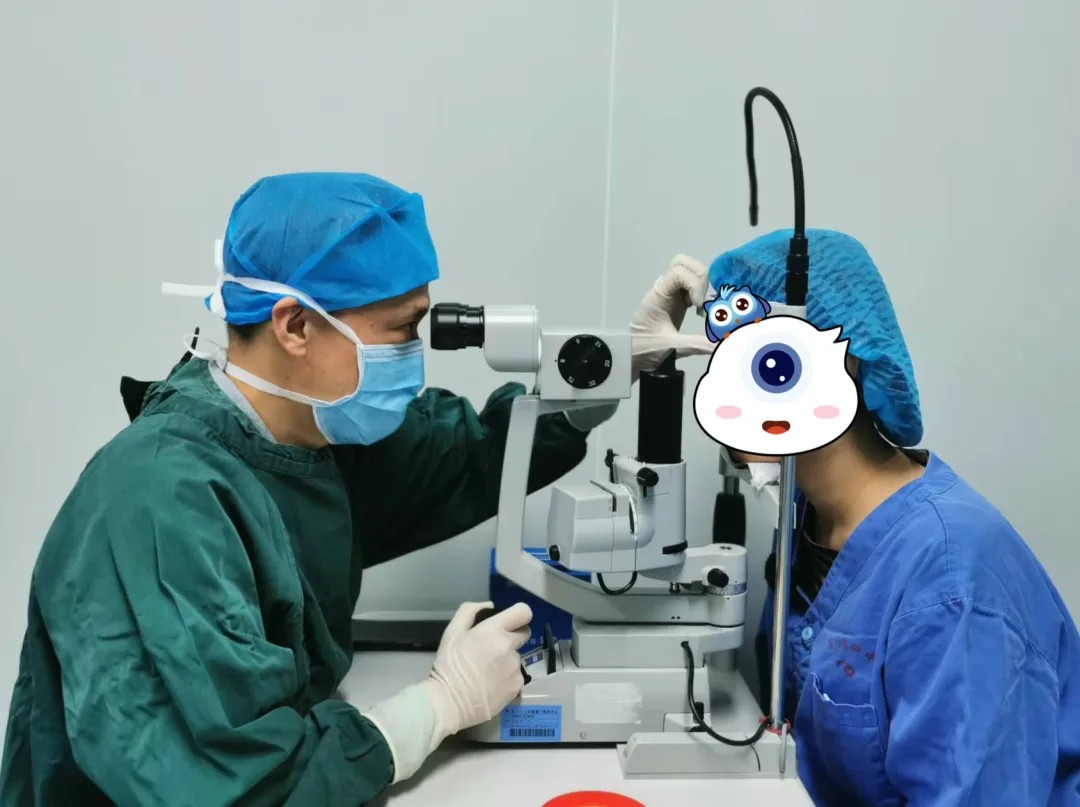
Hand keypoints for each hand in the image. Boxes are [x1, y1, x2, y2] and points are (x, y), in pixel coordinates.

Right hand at [363, 601, 531, 783]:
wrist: (448, 703)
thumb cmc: (447, 666)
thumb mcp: (451, 633)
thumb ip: (469, 612)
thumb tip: (490, 605)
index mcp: (493, 631)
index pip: (524, 612)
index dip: (519, 615)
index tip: (511, 622)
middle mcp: (509, 647)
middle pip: (524, 633)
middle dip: (513, 636)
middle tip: (494, 648)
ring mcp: (515, 668)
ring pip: (517, 656)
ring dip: (507, 659)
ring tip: (487, 671)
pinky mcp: (517, 687)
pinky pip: (517, 675)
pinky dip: (507, 678)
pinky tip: (492, 684)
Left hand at [630, 254, 715, 378]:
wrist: (631, 356)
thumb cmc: (644, 349)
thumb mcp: (672, 347)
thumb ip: (698, 345)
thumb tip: (721, 345)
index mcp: (658, 296)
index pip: (678, 271)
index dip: (694, 283)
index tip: (697, 306)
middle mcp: (664, 290)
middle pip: (683, 263)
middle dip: (700, 278)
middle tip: (703, 301)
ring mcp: (670, 293)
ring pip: (688, 272)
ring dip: (701, 284)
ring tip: (702, 306)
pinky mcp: (677, 300)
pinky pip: (691, 286)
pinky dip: (700, 293)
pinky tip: (700, 311)